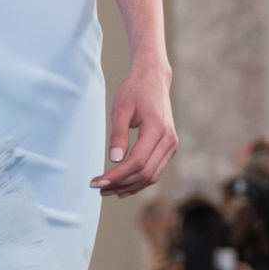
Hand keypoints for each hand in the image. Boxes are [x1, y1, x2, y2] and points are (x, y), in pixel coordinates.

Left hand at [92, 63, 176, 196]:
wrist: (154, 79)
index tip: (97, 181)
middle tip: (98, 188)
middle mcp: (169, 140)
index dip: (117, 175)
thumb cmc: (135, 91)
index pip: (137, 161)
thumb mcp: (121, 109)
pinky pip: (155, 170)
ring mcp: (171, 145)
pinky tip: (122, 187)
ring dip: (129, 186)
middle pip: (145, 173)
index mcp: (157, 128)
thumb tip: (115, 159)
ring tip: (106, 190)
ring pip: (152, 176)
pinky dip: (138, 181)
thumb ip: (118, 134)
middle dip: (121, 184)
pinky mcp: (169, 148)